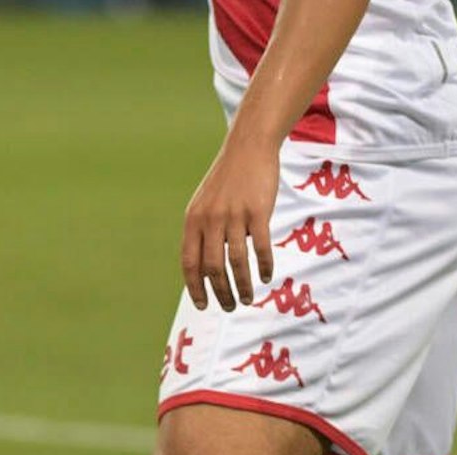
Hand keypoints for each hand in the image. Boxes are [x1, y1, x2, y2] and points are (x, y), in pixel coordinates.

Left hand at [182, 136, 280, 311]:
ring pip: (236, 262)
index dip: (195, 288)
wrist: (248, 147)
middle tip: (231, 306)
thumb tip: (205, 269)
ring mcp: (234, 216)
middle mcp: (211, 220)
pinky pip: (260, 247)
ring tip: (248, 299)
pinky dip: (264, 266)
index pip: (190, 263)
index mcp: (194, 220)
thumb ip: (202, 232)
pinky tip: (266, 277)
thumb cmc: (227, 179)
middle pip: (213, 268)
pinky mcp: (257, 212)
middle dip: (222, 293)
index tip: (203, 305)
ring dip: (243, 286)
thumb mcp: (204, 204)